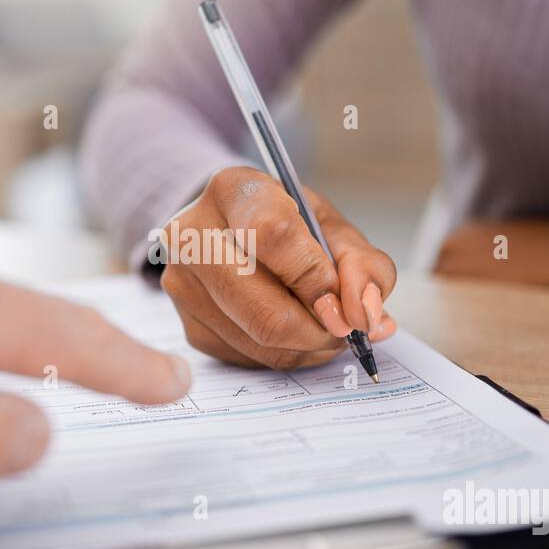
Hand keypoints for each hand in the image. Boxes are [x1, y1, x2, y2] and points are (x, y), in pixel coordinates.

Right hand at [157, 166, 396, 368]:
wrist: (235, 232)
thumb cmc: (288, 225)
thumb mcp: (332, 227)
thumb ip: (362, 264)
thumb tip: (365, 314)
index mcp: (232, 190)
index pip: (274, 236)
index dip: (318, 280)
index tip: (346, 303)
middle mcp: (193, 235)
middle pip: (266, 311)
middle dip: (321, 330)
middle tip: (346, 327)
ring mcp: (184, 284)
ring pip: (261, 342)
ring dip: (310, 346)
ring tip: (324, 325)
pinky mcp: (188, 326)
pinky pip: (250, 358)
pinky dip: (287, 353)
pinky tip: (295, 330)